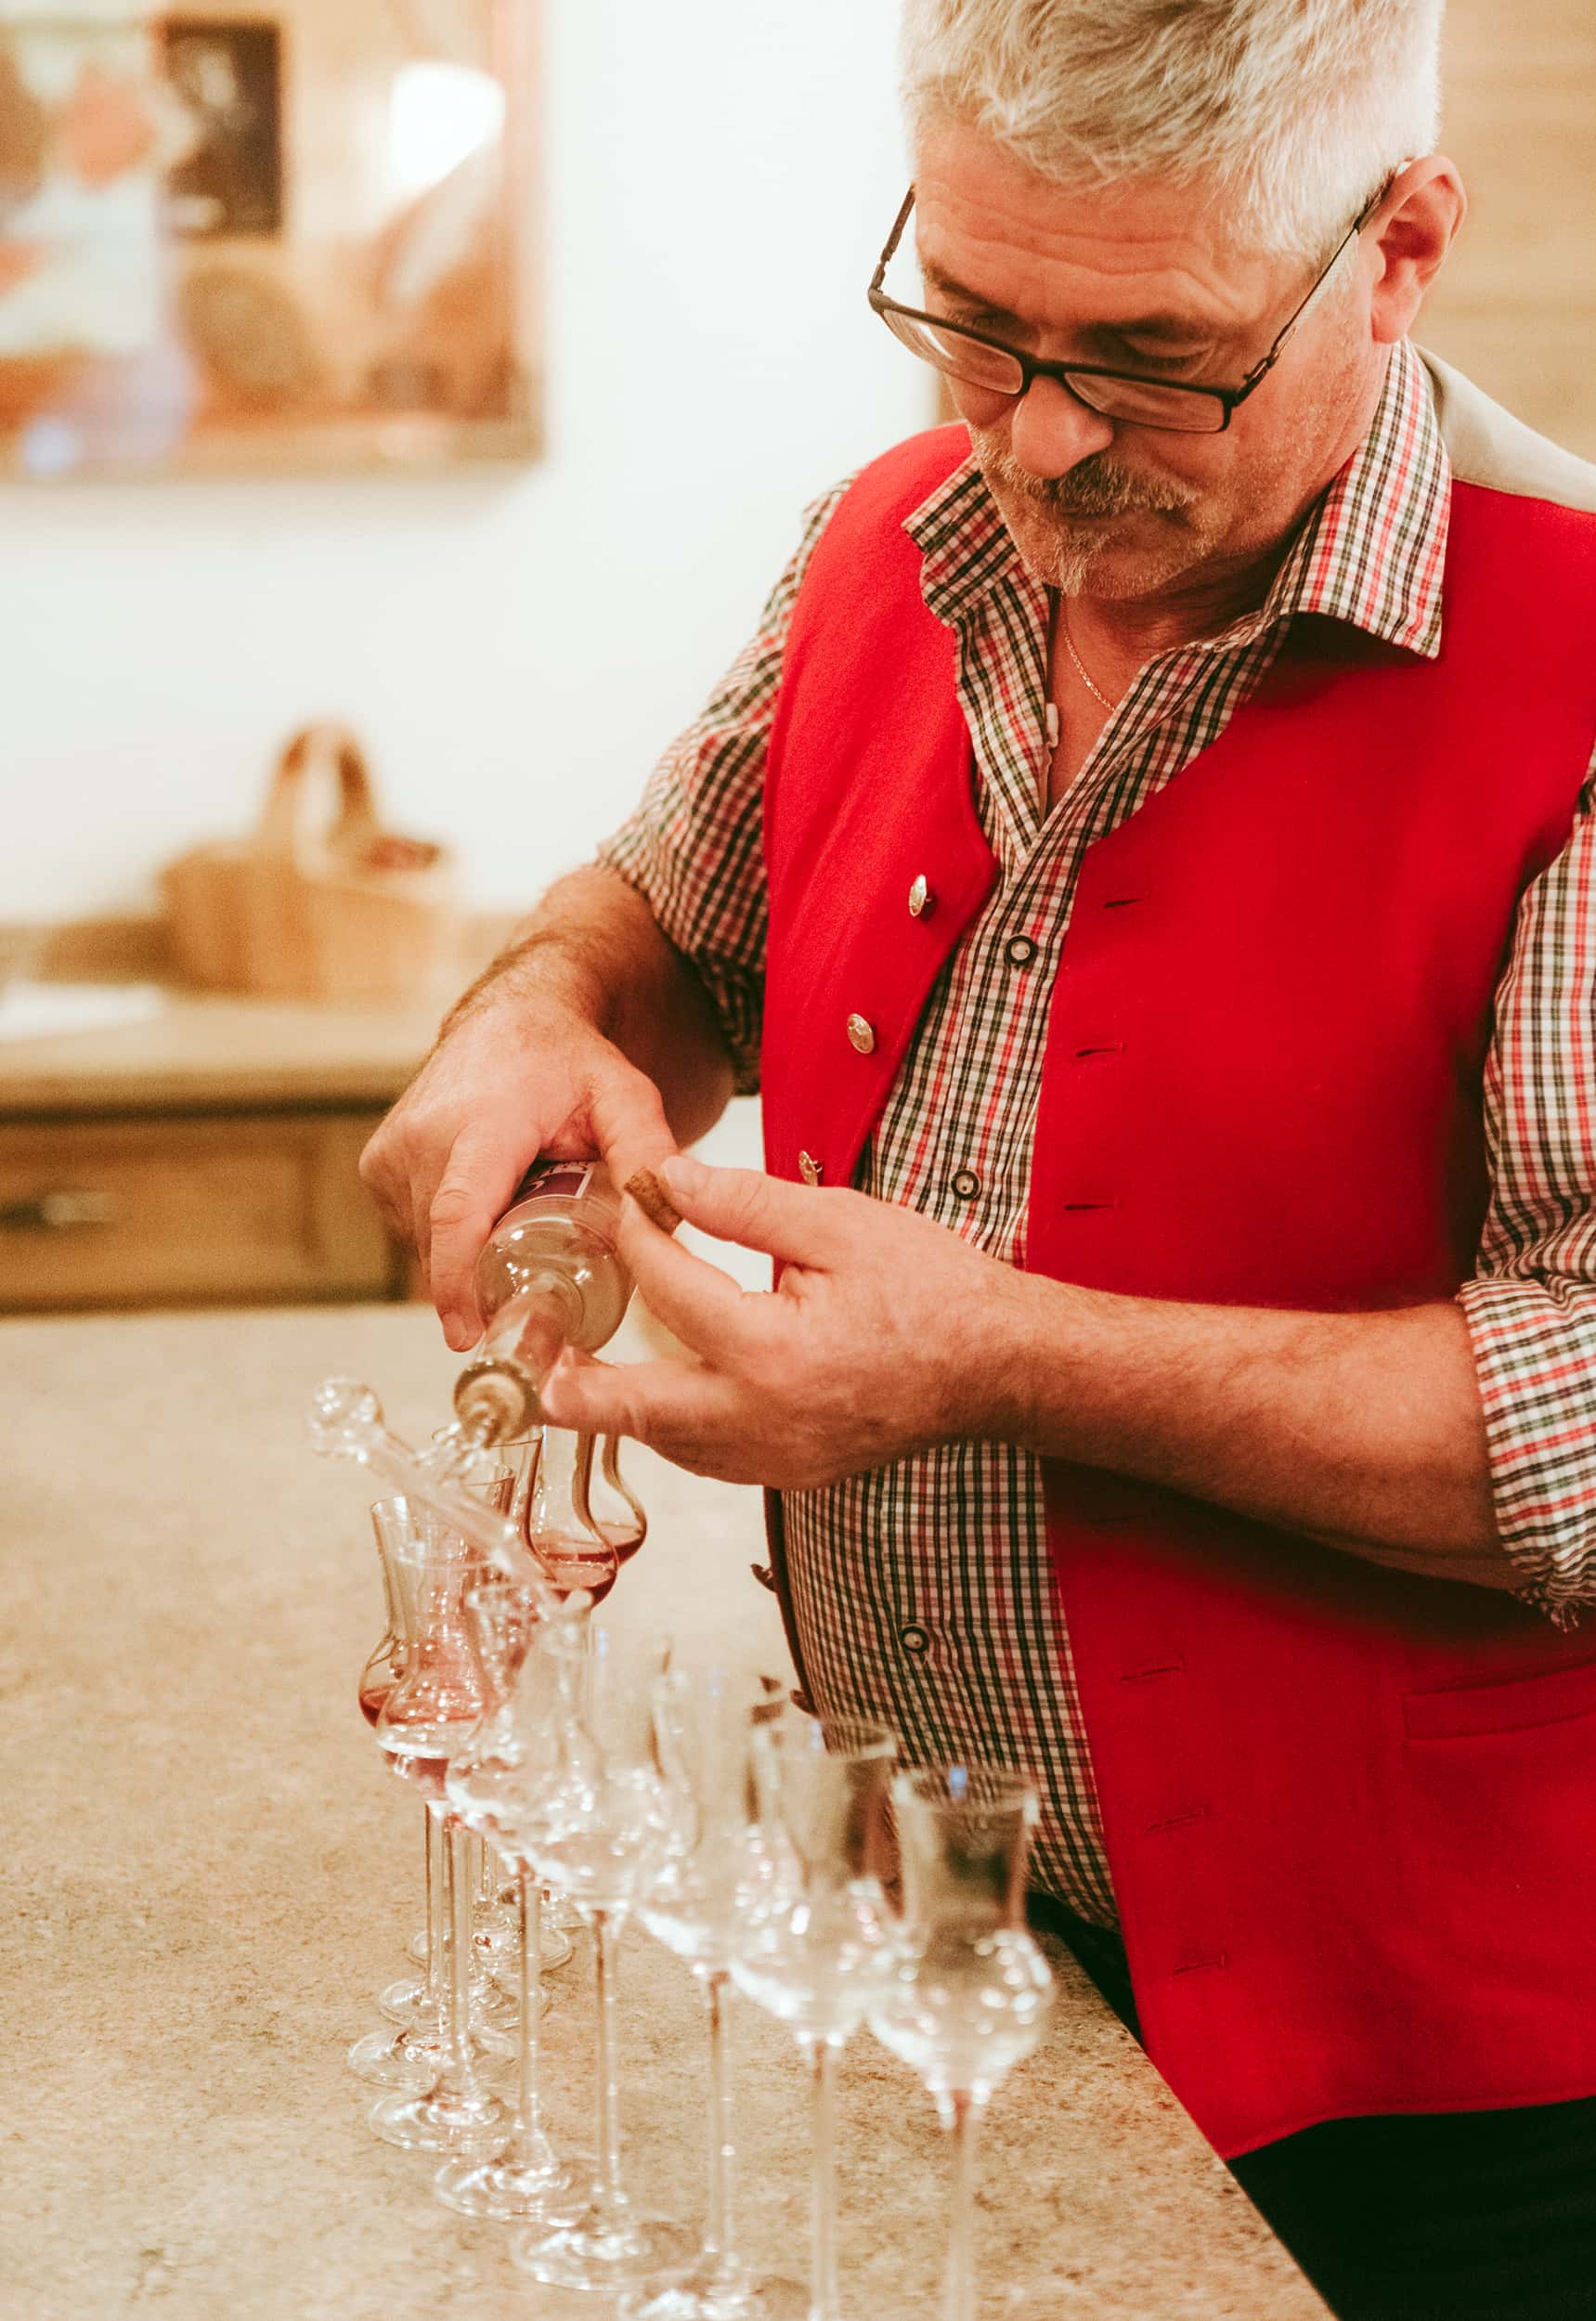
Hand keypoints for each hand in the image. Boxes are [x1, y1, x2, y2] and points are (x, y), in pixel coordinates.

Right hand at [359, 995, 676, 1350]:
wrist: (510, 1021)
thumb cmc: (567, 1061)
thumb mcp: (624, 1097)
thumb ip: (648, 1152)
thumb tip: (661, 1223)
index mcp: (479, 1123)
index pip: (458, 1214)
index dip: (459, 1282)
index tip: (469, 1336)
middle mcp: (421, 1138)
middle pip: (445, 1245)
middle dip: (483, 1288)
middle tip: (533, 1312)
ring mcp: (391, 1156)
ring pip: (426, 1246)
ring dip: (469, 1262)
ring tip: (520, 1242)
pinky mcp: (378, 1169)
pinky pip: (413, 1232)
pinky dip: (450, 1243)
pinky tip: (491, 1223)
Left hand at [537, 1153, 1034, 1485]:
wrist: (999, 1365)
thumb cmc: (933, 1291)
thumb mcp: (840, 1223)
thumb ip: (743, 1204)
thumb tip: (666, 1180)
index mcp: (773, 1353)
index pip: (672, 1291)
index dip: (638, 1238)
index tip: (623, 1202)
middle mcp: (764, 1422)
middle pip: (636, 1410)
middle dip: (572, 1385)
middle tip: (522, 1360)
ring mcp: (777, 1460)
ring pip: (668, 1444)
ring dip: (617, 1409)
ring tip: (567, 1373)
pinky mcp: (791, 1473)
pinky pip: (708, 1459)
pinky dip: (671, 1428)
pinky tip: (652, 1396)